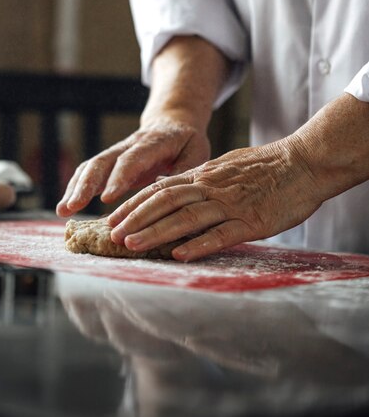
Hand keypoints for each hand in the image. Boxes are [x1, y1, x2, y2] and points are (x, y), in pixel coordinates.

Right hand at [56, 117, 209, 215]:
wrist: (172, 122)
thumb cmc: (187, 141)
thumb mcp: (197, 151)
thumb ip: (185, 170)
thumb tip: (167, 191)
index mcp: (152, 142)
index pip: (132, 160)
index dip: (119, 178)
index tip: (107, 198)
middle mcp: (129, 145)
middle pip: (103, 162)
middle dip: (86, 185)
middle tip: (72, 207)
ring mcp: (116, 153)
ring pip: (91, 166)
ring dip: (75, 188)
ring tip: (62, 211)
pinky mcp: (110, 162)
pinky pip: (88, 172)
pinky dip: (76, 188)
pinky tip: (66, 207)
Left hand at [108, 138, 323, 260]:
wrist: (304, 162)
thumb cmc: (267, 165)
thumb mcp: (227, 165)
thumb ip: (200, 177)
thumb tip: (174, 185)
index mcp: (205, 175)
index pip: (160, 188)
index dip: (134, 204)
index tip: (113, 217)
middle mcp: (211, 187)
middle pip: (165, 201)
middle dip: (136, 218)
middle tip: (112, 234)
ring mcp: (231, 204)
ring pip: (186, 217)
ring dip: (156, 232)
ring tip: (132, 244)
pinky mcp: (251, 221)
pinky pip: (221, 233)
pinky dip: (198, 244)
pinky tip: (180, 254)